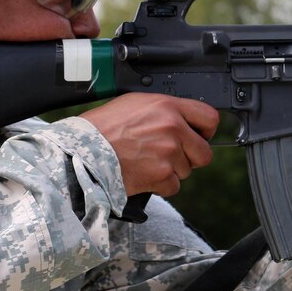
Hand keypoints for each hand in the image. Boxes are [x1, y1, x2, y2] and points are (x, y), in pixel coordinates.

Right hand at [80, 94, 218, 195]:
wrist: (82, 152)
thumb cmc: (102, 128)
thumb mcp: (134, 104)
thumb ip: (163, 110)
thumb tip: (183, 120)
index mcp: (167, 106)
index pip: (210, 117)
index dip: (206, 131)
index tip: (200, 137)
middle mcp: (172, 127)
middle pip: (204, 152)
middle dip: (191, 158)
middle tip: (171, 157)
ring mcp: (169, 152)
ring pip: (187, 170)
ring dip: (170, 171)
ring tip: (146, 162)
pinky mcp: (162, 174)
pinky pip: (173, 186)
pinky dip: (160, 185)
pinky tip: (143, 175)